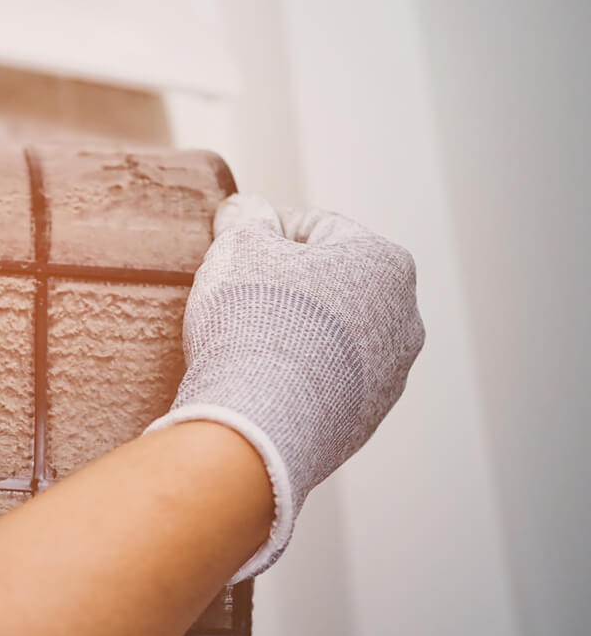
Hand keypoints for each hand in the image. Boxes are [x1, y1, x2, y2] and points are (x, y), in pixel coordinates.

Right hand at [147, 194, 425, 580]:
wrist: (255, 422)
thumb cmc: (253, 321)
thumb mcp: (239, 244)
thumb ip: (246, 217)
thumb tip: (247, 211)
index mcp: (386, 263)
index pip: (316, 229)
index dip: (266, 235)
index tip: (233, 253)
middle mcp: (403, 320)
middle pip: (331, 285)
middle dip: (286, 287)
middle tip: (237, 297)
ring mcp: (388, 378)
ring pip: (331, 339)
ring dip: (293, 334)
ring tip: (246, 344)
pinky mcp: (362, 424)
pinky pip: (323, 385)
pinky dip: (295, 377)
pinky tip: (258, 382)